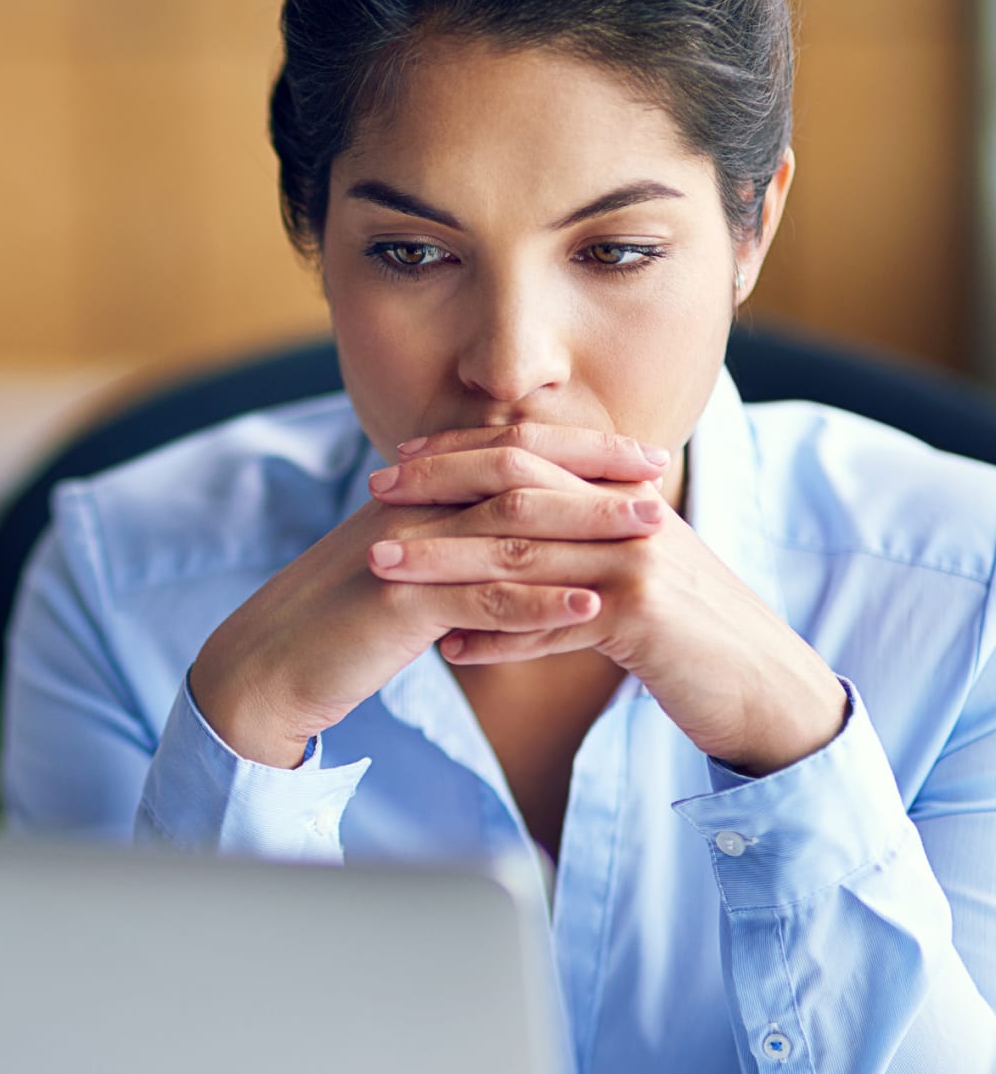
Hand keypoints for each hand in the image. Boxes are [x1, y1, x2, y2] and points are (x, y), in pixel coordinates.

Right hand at [188, 429, 668, 767]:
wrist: (266, 664)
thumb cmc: (335, 623)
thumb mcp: (399, 570)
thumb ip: (450, 546)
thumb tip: (512, 539)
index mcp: (414, 494)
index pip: (506, 451)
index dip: (576, 448)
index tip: (639, 455)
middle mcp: (411, 508)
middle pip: (517, 474)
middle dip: (595, 474)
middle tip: (661, 478)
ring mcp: (405, 552)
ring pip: (510, 528)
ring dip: (587, 528)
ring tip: (653, 535)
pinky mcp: (398, 603)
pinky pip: (481, 598)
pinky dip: (541, 602)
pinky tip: (593, 609)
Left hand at [367, 424, 846, 774]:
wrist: (767, 689)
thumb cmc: (689, 638)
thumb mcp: (628, 580)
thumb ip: (571, 553)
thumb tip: (495, 558)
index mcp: (622, 496)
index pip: (531, 454)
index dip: (461, 452)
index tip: (399, 461)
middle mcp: (629, 516)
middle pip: (518, 487)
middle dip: (438, 487)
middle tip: (373, 493)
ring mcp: (638, 563)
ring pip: (522, 554)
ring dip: (445, 561)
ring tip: (383, 568)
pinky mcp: (644, 617)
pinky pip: (552, 623)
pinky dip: (498, 637)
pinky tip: (449, 650)